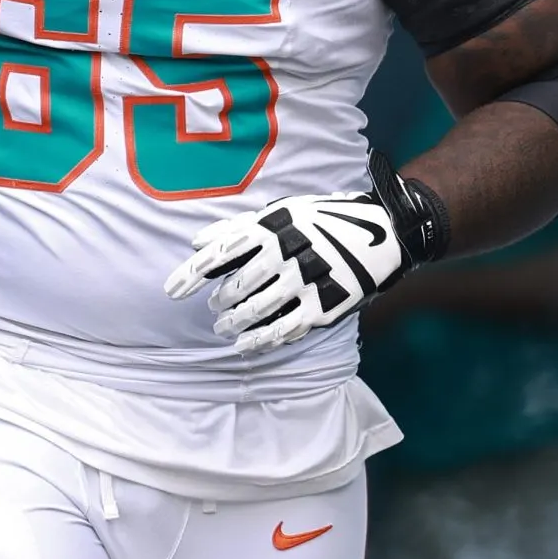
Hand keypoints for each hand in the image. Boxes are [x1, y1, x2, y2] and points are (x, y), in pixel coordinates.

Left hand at [164, 154, 449, 353]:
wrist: (386, 231)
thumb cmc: (324, 219)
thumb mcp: (284, 212)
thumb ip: (239, 228)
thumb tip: (197, 243)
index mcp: (276, 225)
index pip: (224, 251)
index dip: (194, 273)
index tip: (172, 291)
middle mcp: (289, 251)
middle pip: (241, 284)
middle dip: (221, 301)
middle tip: (214, 308)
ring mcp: (308, 279)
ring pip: (259, 309)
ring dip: (235, 323)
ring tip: (223, 328)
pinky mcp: (326, 303)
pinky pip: (285, 328)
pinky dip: (261, 340)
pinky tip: (246, 346)